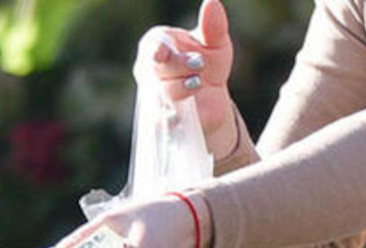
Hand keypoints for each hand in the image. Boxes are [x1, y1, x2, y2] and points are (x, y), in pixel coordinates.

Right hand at [149, 0, 237, 157]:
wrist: (214, 101)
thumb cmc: (210, 66)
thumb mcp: (217, 45)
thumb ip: (213, 26)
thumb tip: (211, 1)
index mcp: (158, 44)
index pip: (152, 44)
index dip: (156, 48)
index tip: (161, 53)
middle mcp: (148, 68)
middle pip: (156, 66)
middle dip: (180, 65)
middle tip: (200, 64)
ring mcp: (151, 93)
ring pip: (162, 89)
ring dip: (184, 86)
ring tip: (199, 83)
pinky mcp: (157, 118)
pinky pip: (162, 114)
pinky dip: (177, 110)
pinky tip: (187, 107)